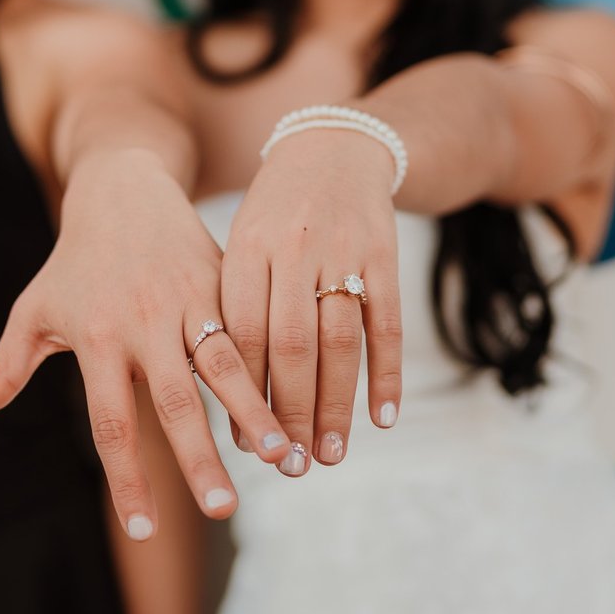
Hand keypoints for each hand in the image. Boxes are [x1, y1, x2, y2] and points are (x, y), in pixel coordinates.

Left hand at [0, 149, 292, 536]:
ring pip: (225, 366)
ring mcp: (188, 303)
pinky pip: (250, 335)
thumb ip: (3, 369)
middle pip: (174, 404)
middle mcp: (144, 324)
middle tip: (223, 512)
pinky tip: (299, 411)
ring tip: (284, 459)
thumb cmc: (72, 265)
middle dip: (199, 460)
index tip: (142, 528)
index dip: (128, 478)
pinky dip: (272, 374)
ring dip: (255, 415)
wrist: (122, 190)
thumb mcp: (32, 313)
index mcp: (97, 340)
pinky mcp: (222, 284)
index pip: (111, 423)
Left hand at [222, 127, 403, 473]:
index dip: (243, 394)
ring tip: (330, 456)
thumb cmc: (275, 213)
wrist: (335, 146)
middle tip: (291, 467)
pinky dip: (387, 373)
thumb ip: (235, 308)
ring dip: (336, 406)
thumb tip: (227, 395)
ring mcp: (343, 251)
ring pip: (340, 342)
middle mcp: (293, 250)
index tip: (244, 446)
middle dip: (289, 413)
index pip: (243, 335)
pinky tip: (383, 417)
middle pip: (291, 346)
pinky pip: (387, 323)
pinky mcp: (385, 255)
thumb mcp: (241, 245)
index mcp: (246, 249)